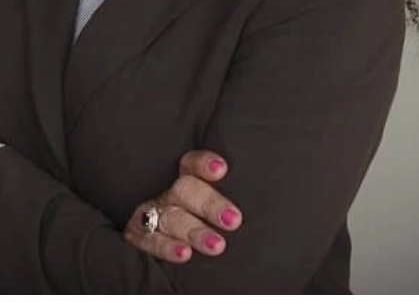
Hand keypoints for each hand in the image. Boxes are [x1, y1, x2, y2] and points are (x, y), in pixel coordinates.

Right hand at [123, 150, 242, 262]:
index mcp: (187, 180)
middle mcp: (169, 194)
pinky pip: (148, 239)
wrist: (161, 250)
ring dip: (193, 231)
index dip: (204, 164)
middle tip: (234, 220)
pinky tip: (184, 254)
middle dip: (209, 204)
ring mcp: (151, 214)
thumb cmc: (204, 223)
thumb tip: (280, 193)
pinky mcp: (138, 236)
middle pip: (185, 190)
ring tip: (217, 246)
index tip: (222, 169)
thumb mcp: (216, 206)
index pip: (191, 163)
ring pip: (171, 217)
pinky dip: (166, 247)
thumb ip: (232, 200)